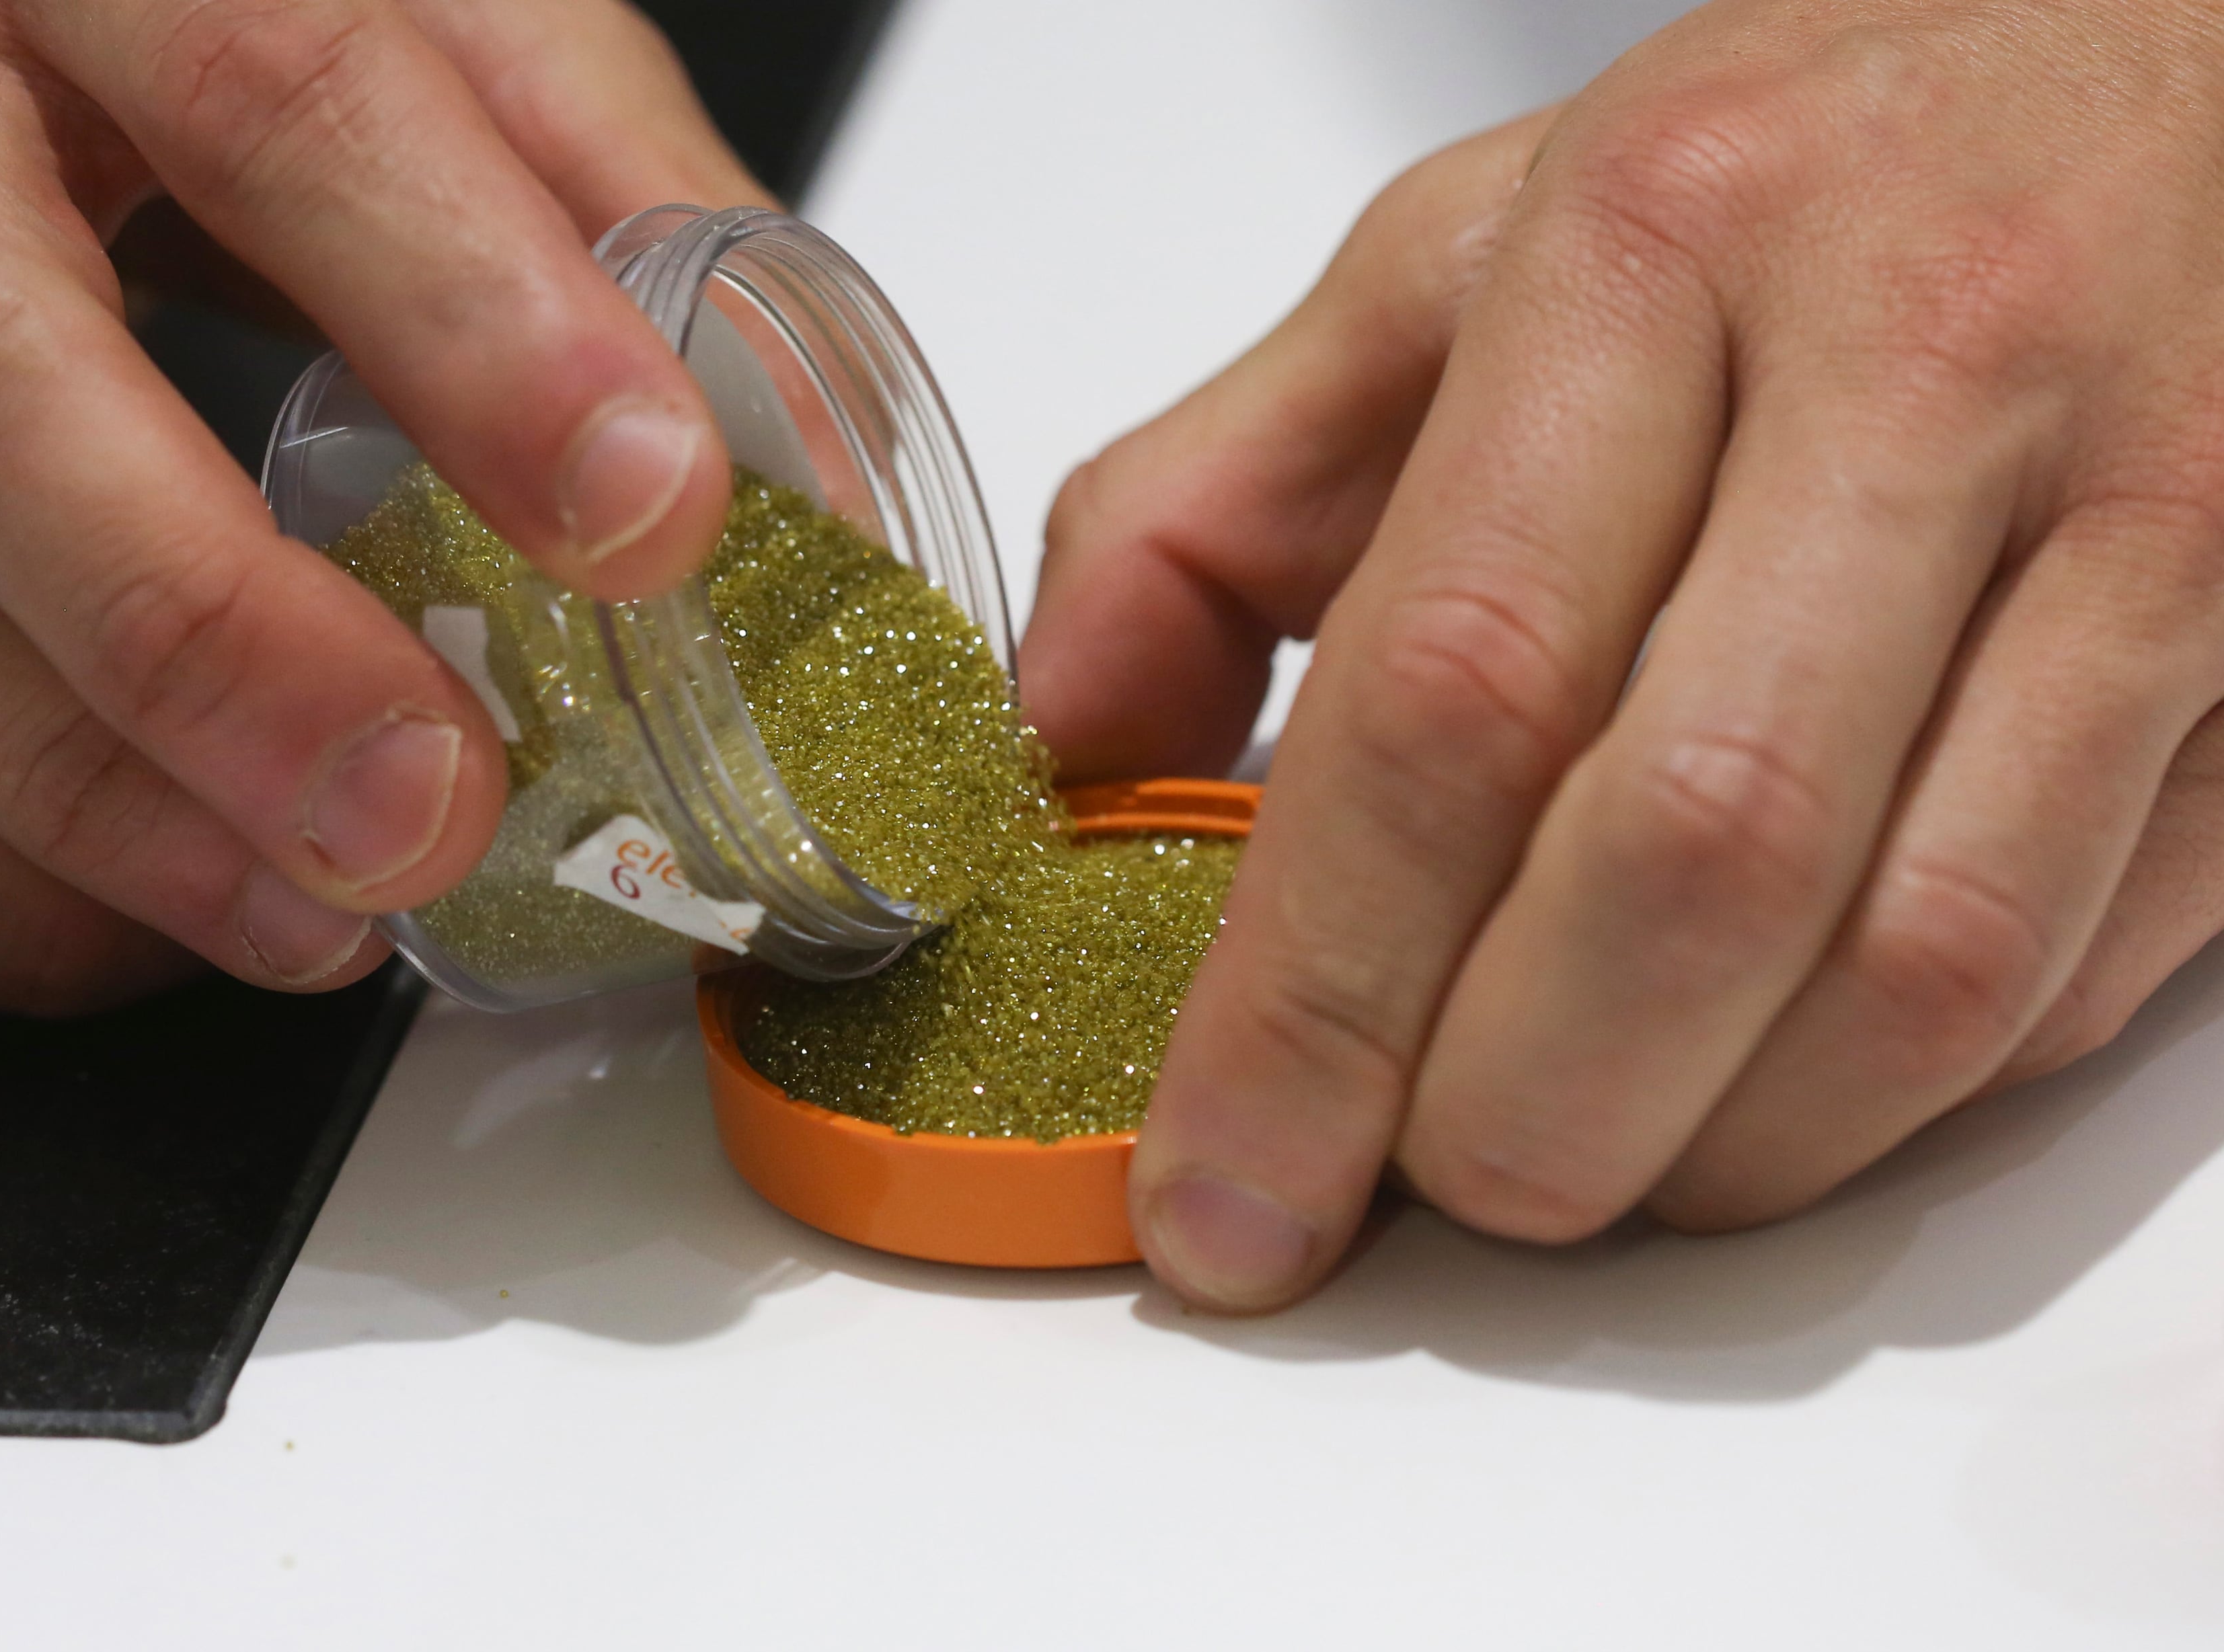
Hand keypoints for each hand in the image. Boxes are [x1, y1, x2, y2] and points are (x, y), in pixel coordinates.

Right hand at [0, 0, 757, 1011]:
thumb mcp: (433, 13)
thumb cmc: (178, 0)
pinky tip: (158, 908)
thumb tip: (798, 472)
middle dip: (212, 637)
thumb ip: (621, 202)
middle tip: (425, 803)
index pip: (276, 100)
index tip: (642, 510)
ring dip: (98, 804)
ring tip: (326, 912)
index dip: (471, 323)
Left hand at [1025, 0, 2223, 1308]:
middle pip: (1693, 852)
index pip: (1450, 691)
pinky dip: (1894, 1094)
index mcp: (1659, 252)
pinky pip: (2082, 969)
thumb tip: (1070, 746)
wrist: (2186, 50)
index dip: (1312, 994)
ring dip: (1713, 1142)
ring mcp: (2155, 516)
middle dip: (1517, 1110)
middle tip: (1414, 1185)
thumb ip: (1218, 498)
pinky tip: (1773, 1069)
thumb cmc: (1811, 165)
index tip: (1223, 1184)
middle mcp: (1925, 364)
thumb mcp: (1461, 261)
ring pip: (1922, 960)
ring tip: (1585, 1153)